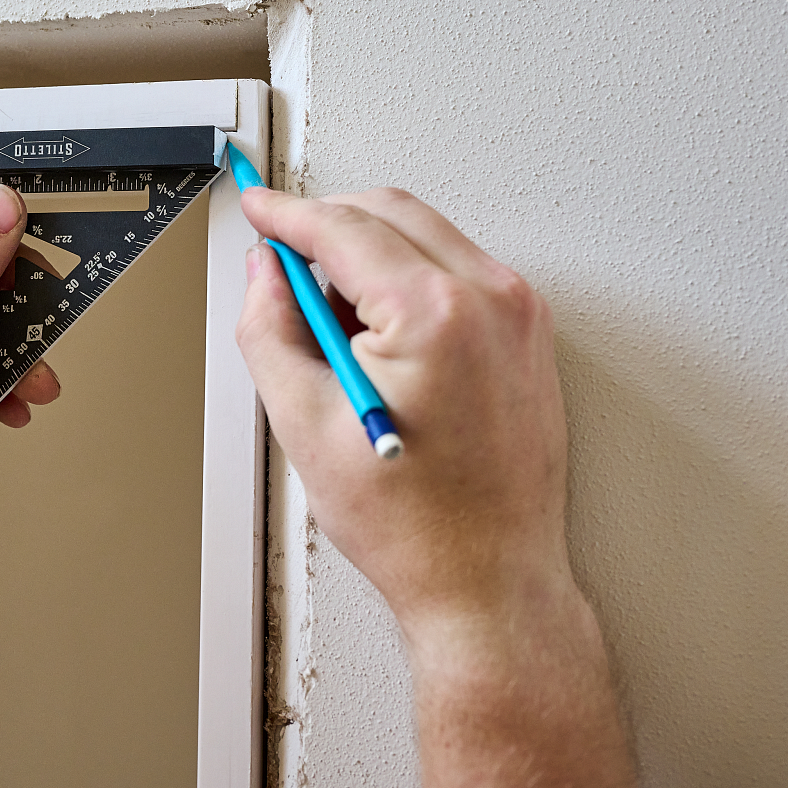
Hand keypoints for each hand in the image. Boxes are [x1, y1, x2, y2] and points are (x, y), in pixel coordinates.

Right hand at [237, 185, 662, 787]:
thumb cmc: (416, 527)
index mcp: (435, 313)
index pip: (344, 226)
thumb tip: (267, 273)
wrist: (489, 583)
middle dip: (328, 224)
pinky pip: (459, 270)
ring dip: (370, 252)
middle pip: (391, 213)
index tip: (258, 204)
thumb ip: (270, 329)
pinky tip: (379, 338)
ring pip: (427, 235)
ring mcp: (519, 315)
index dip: (287, 213)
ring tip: (331, 327)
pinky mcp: (529, 335)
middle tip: (282, 263)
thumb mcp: (304, 424)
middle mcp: (491, 300)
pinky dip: (410, 278)